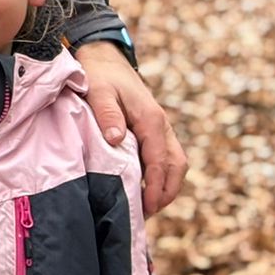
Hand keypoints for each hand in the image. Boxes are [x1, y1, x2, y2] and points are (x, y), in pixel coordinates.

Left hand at [74, 43, 186, 214]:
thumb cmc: (99, 76)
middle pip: (176, 165)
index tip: (146, 208)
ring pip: (175, 162)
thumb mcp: (98, 92)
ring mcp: (161, 128)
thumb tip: (117, 140)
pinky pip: (166, 157)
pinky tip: (145, 188)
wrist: (105, 59)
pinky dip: (162, 175)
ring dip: (167, 186)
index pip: (160, 160)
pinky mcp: (153, 130)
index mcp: (151, 119)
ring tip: (147, 208)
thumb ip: (107, 115)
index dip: (156, 187)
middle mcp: (162, 125)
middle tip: (147, 215)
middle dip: (166, 192)